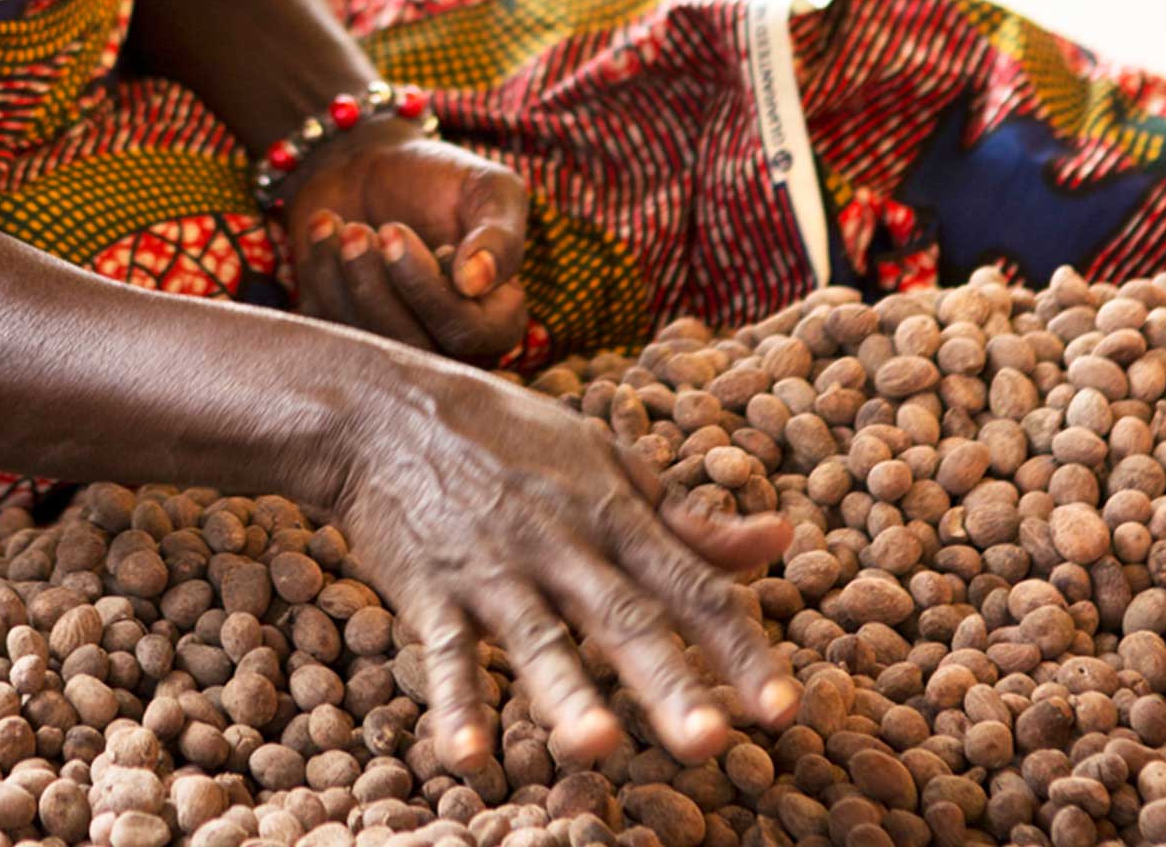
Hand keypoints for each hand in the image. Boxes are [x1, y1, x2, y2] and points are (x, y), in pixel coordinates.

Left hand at [286, 124, 528, 361]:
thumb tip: (476, 282)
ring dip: (345, 277)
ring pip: (366, 343)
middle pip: (412, 348)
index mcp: (497, 315)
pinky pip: (327, 330)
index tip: (396, 232)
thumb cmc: (441, 178)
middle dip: (376, 286)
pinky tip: (324, 229)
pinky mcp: (345, 331)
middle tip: (360, 230)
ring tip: (341, 224)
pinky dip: (319, 276)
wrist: (373, 163)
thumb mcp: (488, 189)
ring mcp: (396, 341)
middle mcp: (449, 341)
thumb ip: (500, 235)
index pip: (468, 334)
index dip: (428, 289)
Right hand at [322, 354, 799, 772]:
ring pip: (536, 635)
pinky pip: (445, 650)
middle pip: (621, 616)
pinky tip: (468, 755)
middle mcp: (559, 540)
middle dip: (666, 680)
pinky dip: (455, 701)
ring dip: (565, 691)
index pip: (688, 584)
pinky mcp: (428, 585)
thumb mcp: (598, 457)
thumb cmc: (502, 434)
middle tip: (712, 743)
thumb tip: (779, 538)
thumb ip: (682, 514)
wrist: (379, 410)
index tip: (786, 711)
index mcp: (609, 510)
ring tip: (597, 744)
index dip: (738, 647)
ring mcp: (491, 564)